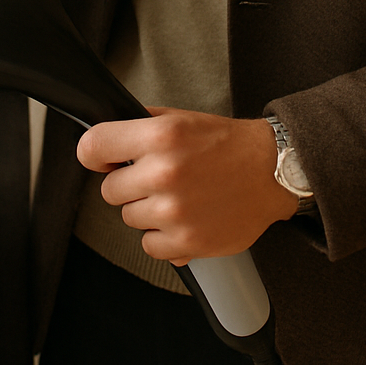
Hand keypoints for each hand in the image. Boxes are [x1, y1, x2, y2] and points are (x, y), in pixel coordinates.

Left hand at [76, 108, 297, 264]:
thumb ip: (142, 125)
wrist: (272, 171)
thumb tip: (104, 139)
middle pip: (109, 190)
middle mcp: (163, 172)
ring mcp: (174, 210)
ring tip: (178, 197)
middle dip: (129, 185)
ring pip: (129, 218)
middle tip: (158, 179)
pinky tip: (184, 219)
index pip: (93, 147)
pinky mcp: (186, 241)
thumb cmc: (227, 144)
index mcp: (159, 136)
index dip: (94, 155)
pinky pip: (150, 246)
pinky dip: (163, 237)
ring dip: (148, 211)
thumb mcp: (181, 118)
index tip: (102, 160)